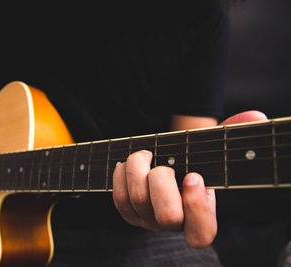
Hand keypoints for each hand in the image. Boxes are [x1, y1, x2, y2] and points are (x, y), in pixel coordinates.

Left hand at [112, 110, 267, 247]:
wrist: (163, 169)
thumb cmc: (188, 163)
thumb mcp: (209, 152)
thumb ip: (230, 136)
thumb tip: (254, 117)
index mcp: (200, 216)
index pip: (201, 233)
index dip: (197, 208)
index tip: (193, 176)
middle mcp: (174, 224)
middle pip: (167, 216)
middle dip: (163, 181)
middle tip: (164, 165)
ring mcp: (149, 221)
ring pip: (138, 201)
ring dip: (138, 169)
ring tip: (145, 154)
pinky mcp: (129, 213)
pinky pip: (120, 198)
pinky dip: (121, 175)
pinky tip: (129, 162)